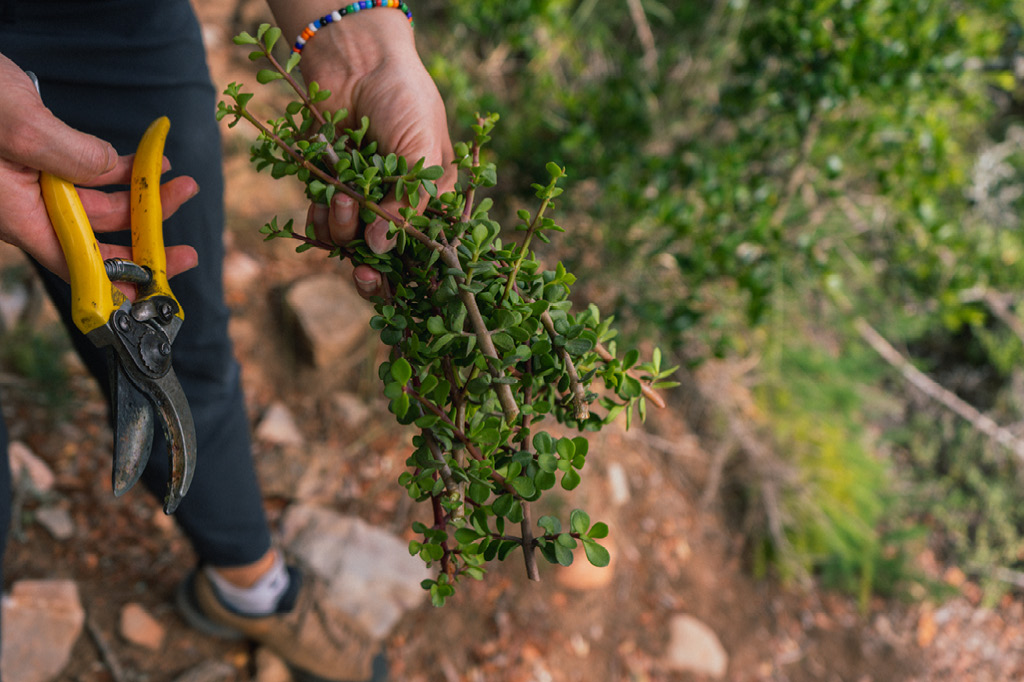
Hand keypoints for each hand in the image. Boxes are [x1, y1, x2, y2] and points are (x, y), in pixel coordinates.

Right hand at [0, 53, 197, 286]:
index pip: (76, 265)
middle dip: (144, 239)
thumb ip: (72, 156)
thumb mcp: (21, 126)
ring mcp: (34, 185)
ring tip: (179, 183)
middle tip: (187, 247)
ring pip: (98, 205)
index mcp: (17, 214)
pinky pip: (88, 175)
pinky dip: (120, 171)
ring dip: (141, 197)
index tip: (155, 290)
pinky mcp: (39, 161)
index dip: (118, 282)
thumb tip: (110, 170)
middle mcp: (27, 207)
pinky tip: (148, 162)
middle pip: (97, 239)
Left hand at [271, 5, 454, 298]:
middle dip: (372, 270)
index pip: (425, 251)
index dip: (410, 275)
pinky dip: (321, 220)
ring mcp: (365, 195)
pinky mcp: (332, 184)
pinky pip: (323, 221)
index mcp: (433, 198)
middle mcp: (399, 202)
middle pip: (385, 257)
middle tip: (364, 276)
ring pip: (351, 241)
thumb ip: (408, 205)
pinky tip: (324, 205)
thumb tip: (379, 249)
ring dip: (344, 230)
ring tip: (345, 198)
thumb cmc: (405, 98)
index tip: (394, 284)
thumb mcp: (422, 152)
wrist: (357, 58)